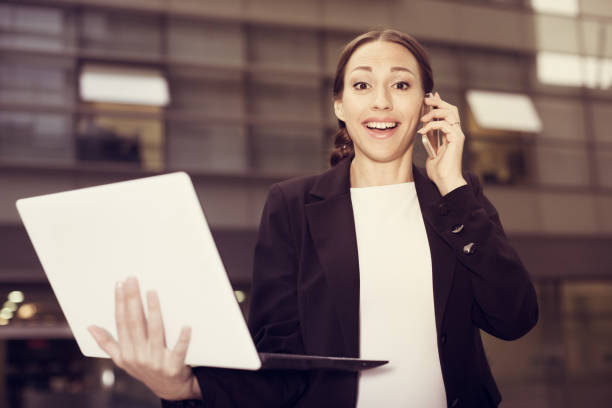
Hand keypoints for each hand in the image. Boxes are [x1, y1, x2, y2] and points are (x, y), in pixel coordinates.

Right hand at [88, 277, 200, 400]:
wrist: (169, 389)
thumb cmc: (145, 369)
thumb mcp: (122, 360)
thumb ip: (106, 343)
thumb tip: (90, 327)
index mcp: (125, 352)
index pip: (121, 322)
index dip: (120, 303)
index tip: (120, 284)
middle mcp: (138, 356)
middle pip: (135, 323)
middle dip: (133, 299)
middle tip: (133, 279)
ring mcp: (156, 361)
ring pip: (155, 332)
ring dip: (154, 311)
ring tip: (152, 292)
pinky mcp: (174, 366)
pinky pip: (179, 350)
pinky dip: (183, 339)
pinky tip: (186, 325)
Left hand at [418, 92, 466, 195]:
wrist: (445, 181)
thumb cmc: (439, 170)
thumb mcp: (432, 152)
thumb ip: (431, 141)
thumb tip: (424, 131)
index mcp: (451, 134)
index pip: (448, 113)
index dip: (439, 104)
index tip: (428, 99)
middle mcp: (456, 133)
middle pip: (451, 109)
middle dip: (438, 102)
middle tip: (425, 100)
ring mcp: (457, 135)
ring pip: (450, 113)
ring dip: (434, 112)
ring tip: (423, 118)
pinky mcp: (456, 140)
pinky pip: (445, 125)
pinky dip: (432, 125)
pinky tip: (423, 130)